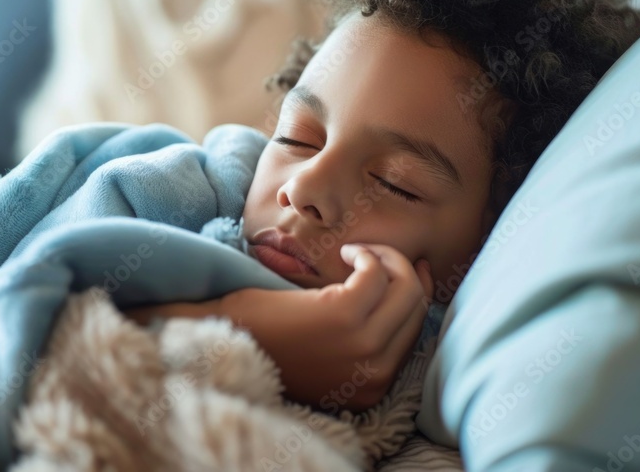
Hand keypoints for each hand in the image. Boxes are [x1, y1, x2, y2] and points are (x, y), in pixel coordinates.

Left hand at [221, 243, 432, 411]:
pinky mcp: (345, 316)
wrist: (223, 343)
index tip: (408, 269)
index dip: (415, 293)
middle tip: (374, 255)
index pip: (415, 331)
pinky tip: (345, 253)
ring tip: (356, 254)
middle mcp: (375, 372)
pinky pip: (378, 273)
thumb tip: (407, 287)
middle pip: (416, 307)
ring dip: (386, 259)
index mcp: (372, 386)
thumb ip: (365, 334)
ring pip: (406, 287)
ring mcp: (363, 346)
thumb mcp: (328, 352)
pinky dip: (367, 254)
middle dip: (403, 271)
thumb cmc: (267, 342)